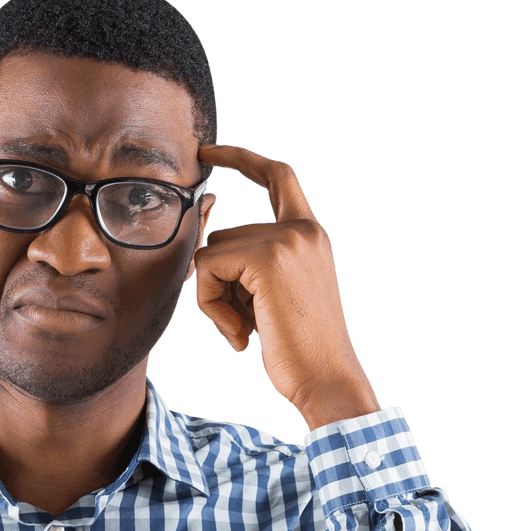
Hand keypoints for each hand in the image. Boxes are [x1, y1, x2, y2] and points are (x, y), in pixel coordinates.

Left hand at [194, 144, 379, 429]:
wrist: (326, 378)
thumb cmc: (300, 351)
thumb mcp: (277, 296)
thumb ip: (252, 265)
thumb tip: (203, 250)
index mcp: (310, 234)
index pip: (277, 176)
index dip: (241, 159)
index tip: (208, 152)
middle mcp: (302, 229)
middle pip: (224, 236)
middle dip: (218, 285)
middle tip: (241, 326)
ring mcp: (286, 240)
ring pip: (211, 255)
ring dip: (214, 300)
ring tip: (246, 332)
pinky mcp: (268, 258)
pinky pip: (208, 269)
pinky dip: (210, 306)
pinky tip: (240, 336)